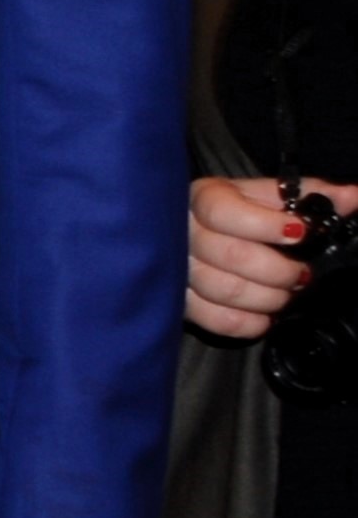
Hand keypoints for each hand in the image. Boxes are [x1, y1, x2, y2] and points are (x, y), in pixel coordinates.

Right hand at [188, 173, 348, 339]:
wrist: (195, 233)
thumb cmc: (238, 212)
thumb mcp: (270, 196)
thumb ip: (312, 194)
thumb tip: (353, 197)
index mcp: (204, 198)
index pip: (223, 212)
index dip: (264, 226)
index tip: (299, 233)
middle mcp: (183, 233)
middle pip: (229, 255)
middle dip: (278, 271)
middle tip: (301, 274)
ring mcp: (176, 269)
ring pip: (222, 290)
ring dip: (267, 298)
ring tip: (285, 295)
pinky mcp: (179, 300)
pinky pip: (212, 319)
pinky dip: (246, 323)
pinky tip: (264, 316)